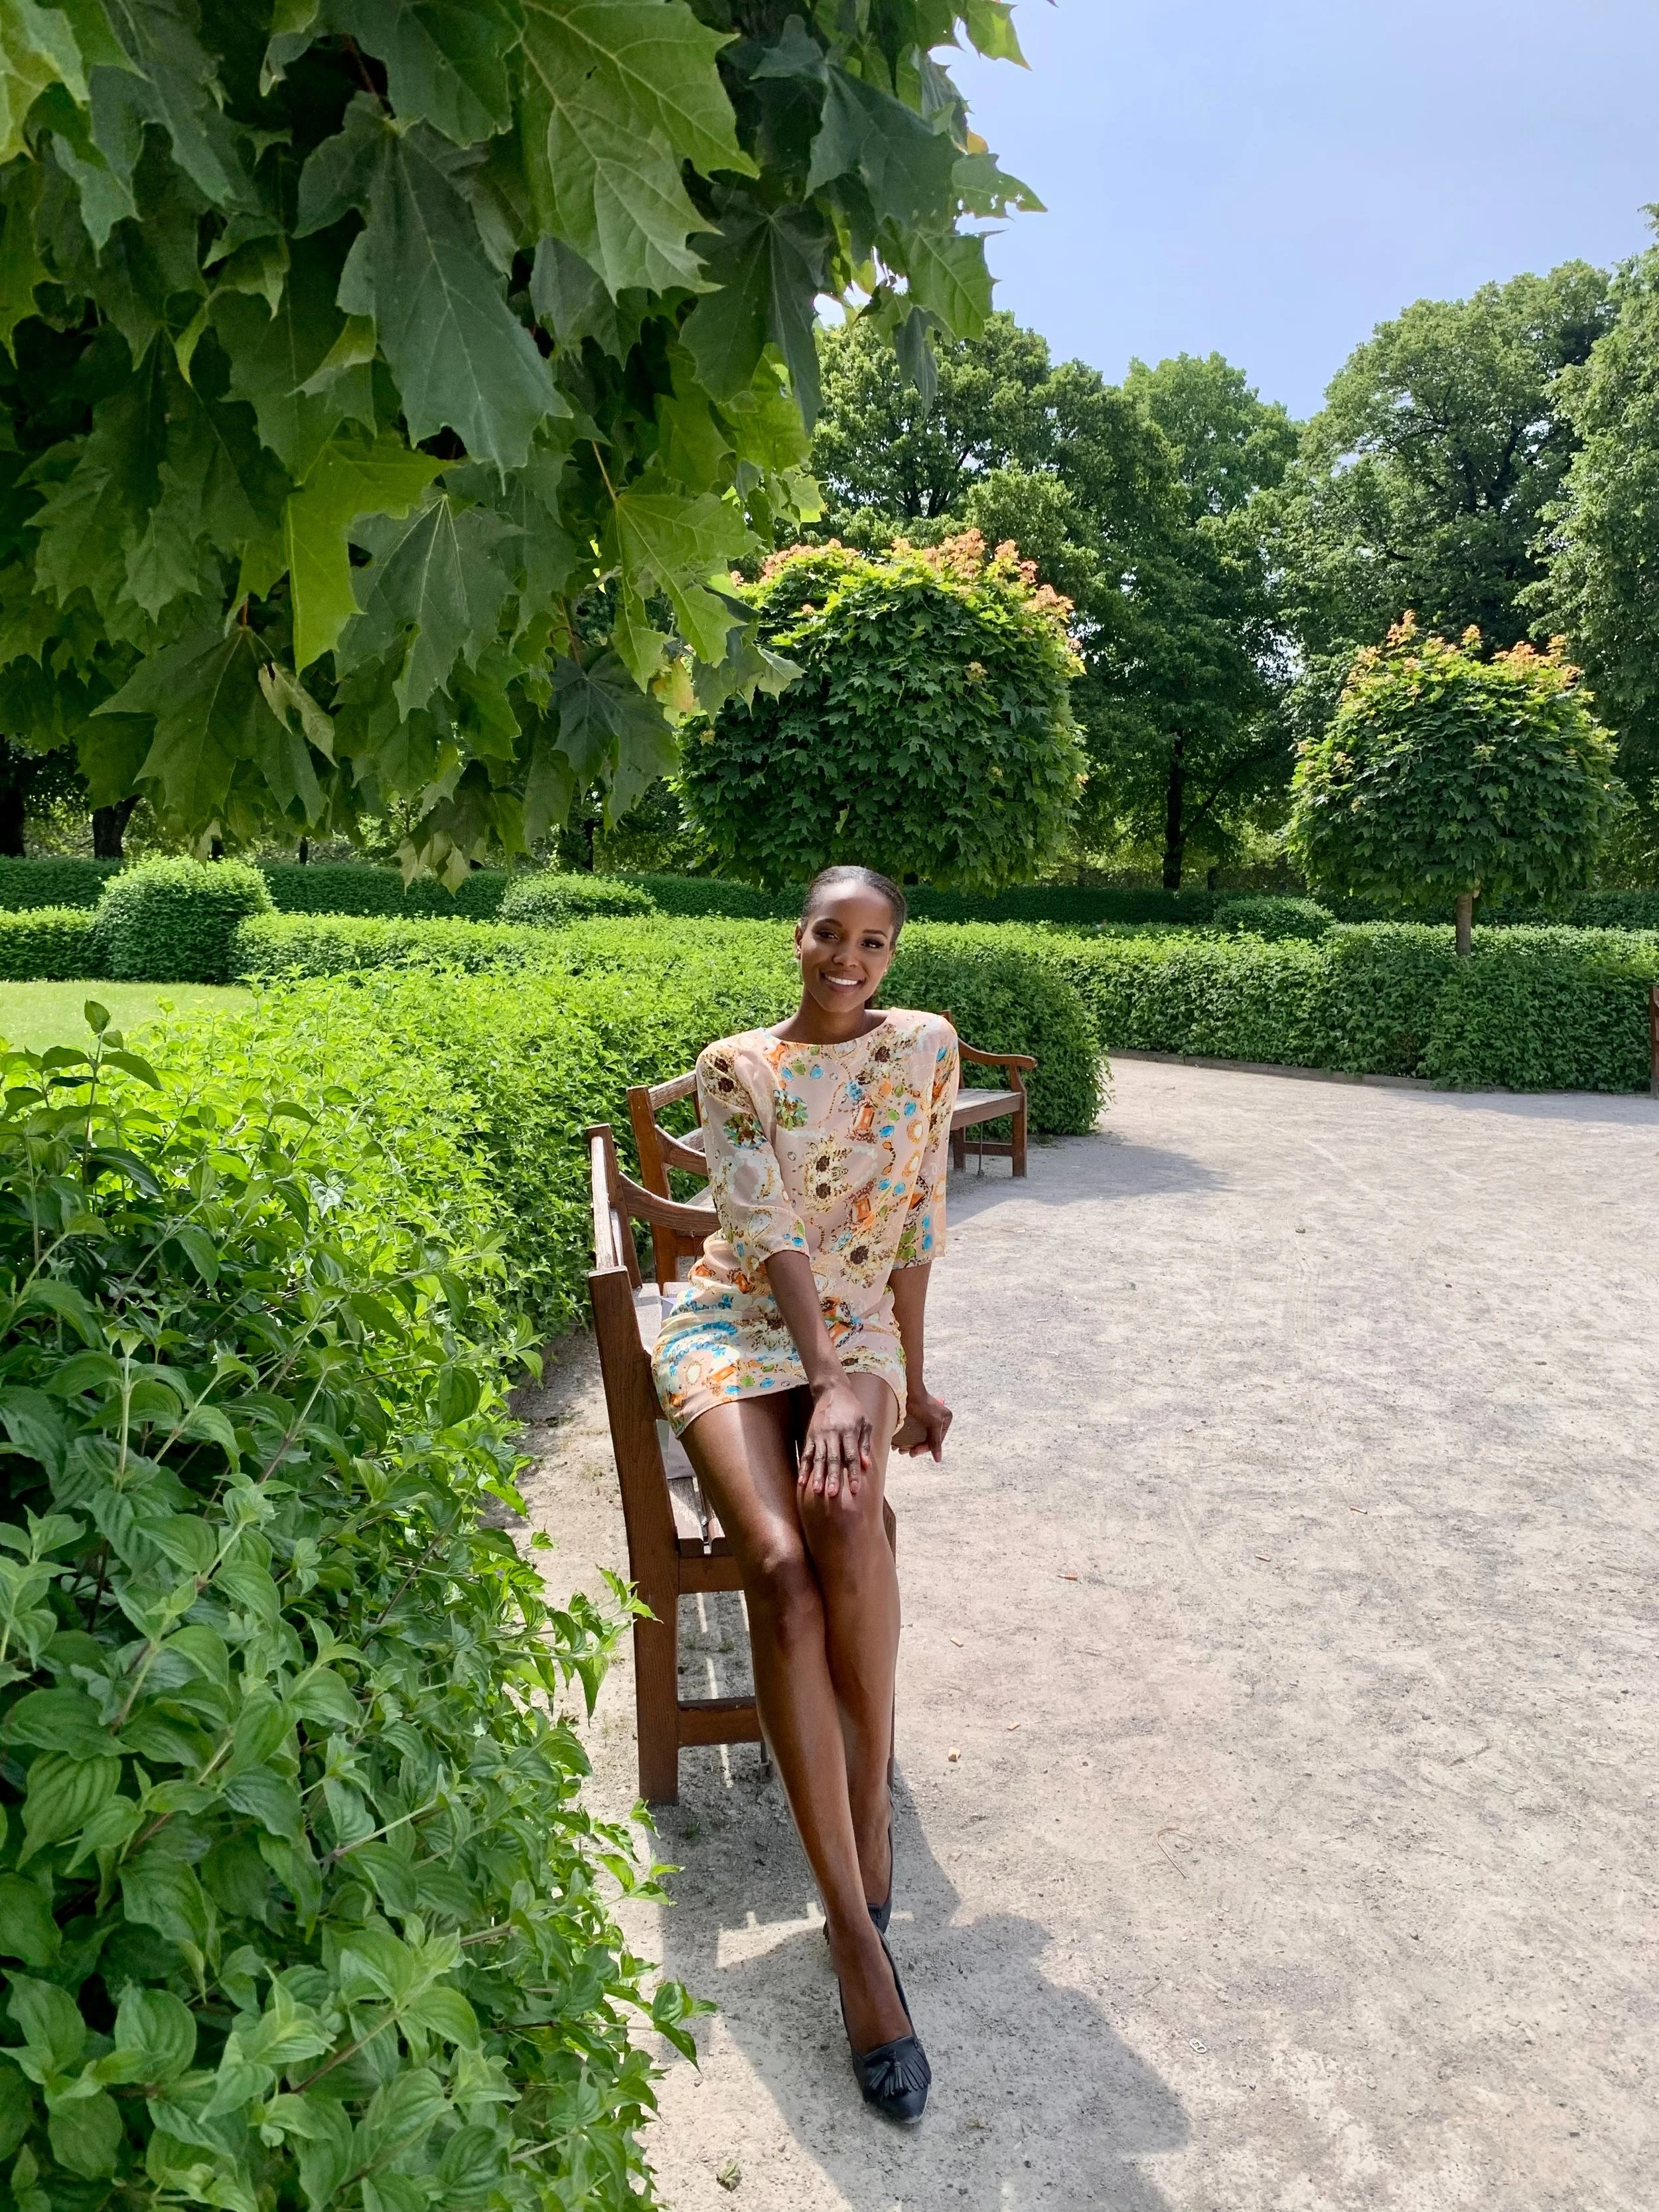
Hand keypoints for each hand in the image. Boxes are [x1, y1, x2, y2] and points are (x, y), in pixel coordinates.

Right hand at [799, 1377, 871, 1501]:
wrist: (832, 1391)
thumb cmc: (852, 1409)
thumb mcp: (865, 1422)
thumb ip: (865, 1444)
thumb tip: (867, 1466)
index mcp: (849, 1430)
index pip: (852, 1455)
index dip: (854, 1472)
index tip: (856, 1489)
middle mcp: (833, 1433)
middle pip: (833, 1458)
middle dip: (833, 1477)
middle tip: (833, 1494)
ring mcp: (819, 1435)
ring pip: (818, 1458)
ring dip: (817, 1475)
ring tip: (816, 1491)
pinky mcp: (810, 1436)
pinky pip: (806, 1454)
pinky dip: (804, 1468)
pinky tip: (801, 1481)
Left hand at [893, 1387, 951, 1461]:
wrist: (908, 1388)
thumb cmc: (922, 1404)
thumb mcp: (933, 1424)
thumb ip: (936, 1441)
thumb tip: (938, 1460)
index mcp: (946, 1419)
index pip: (936, 1440)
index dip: (925, 1448)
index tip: (912, 1453)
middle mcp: (938, 1418)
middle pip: (927, 1438)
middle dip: (916, 1446)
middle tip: (905, 1452)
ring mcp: (927, 1417)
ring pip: (919, 1435)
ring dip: (909, 1443)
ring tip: (900, 1449)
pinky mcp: (917, 1415)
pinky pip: (913, 1429)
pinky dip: (907, 1436)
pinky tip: (898, 1441)